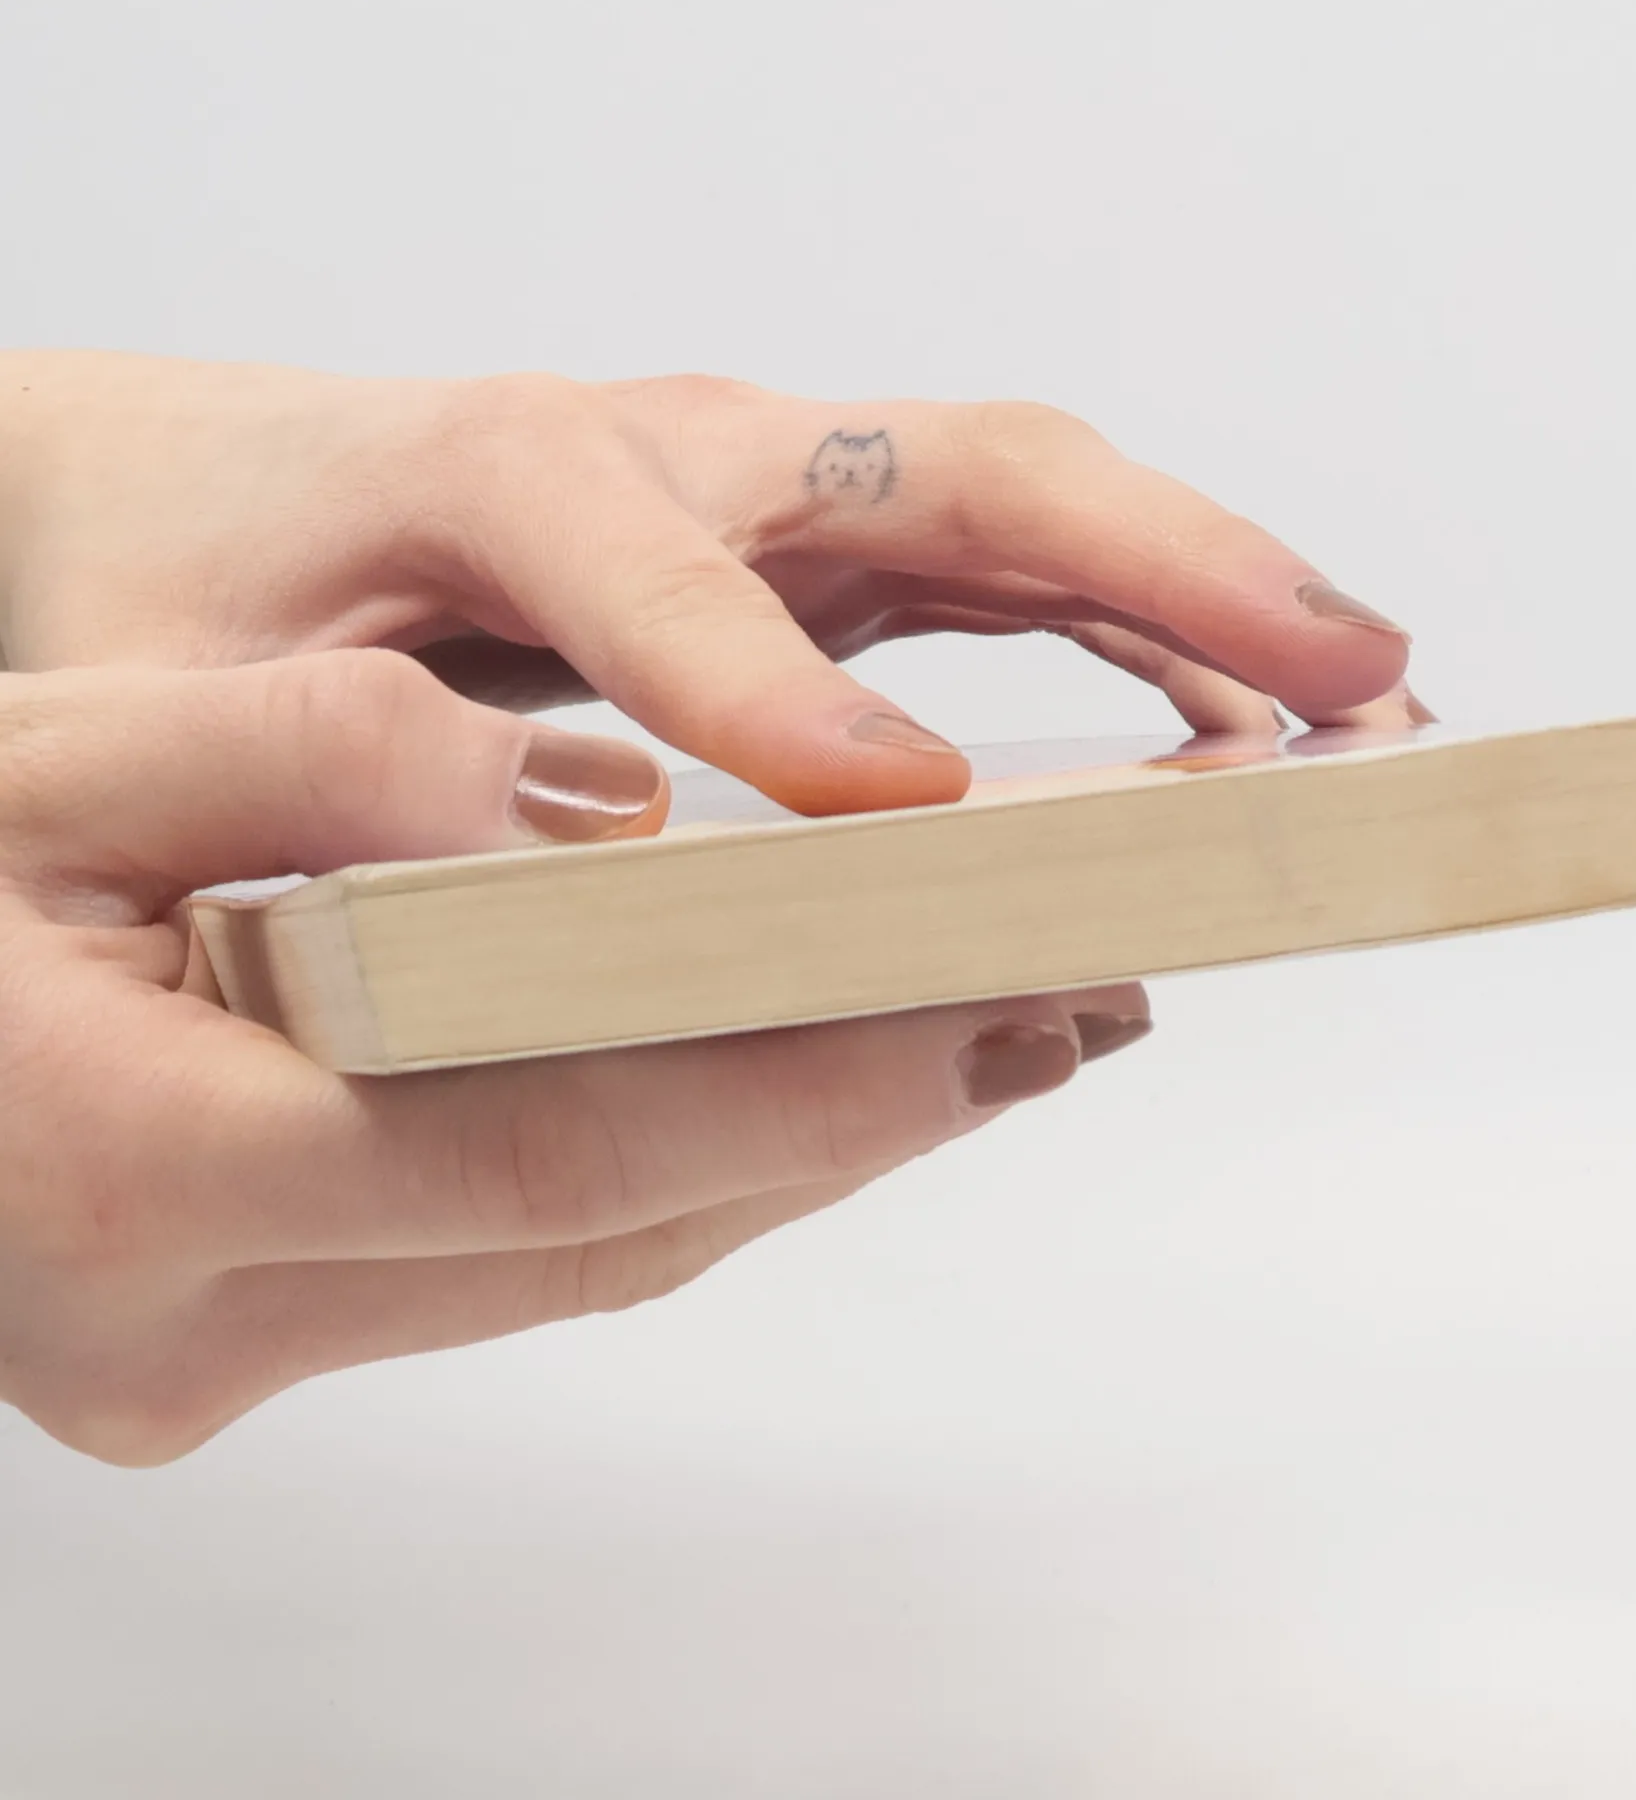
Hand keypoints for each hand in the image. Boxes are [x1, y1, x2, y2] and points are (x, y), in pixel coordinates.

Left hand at [0, 354, 1420, 814]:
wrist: (219, 490)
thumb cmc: (211, 586)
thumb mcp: (202, 687)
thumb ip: (351, 764)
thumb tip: (572, 867)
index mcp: (508, 466)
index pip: (661, 560)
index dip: (774, 685)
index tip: (898, 811)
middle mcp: (685, 449)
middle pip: (957, 469)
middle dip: (1163, 566)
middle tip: (1336, 678)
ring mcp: (776, 487)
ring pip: (1029, 507)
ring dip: (1209, 591)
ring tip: (1362, 700)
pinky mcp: (818, 544)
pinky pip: (1012, 570)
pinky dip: (1143, 631)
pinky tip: (1232, 724)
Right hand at [0, 651, 1144, 1463]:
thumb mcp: (54, 758)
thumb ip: (313, 757)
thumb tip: (588, 806)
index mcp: (138, 1166)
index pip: (561, 1138)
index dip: (799, 1075)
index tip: (990, 998)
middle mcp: (185, 1319)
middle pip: (613, 1221)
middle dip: (852, 1119)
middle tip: (1056, 1010)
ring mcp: (213, 1357)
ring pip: (585, 1254)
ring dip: (789, 1151)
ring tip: (975, 1043)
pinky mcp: (241, 1339)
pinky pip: (512, 1254)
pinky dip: (669, 1166)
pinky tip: (783, 1086)